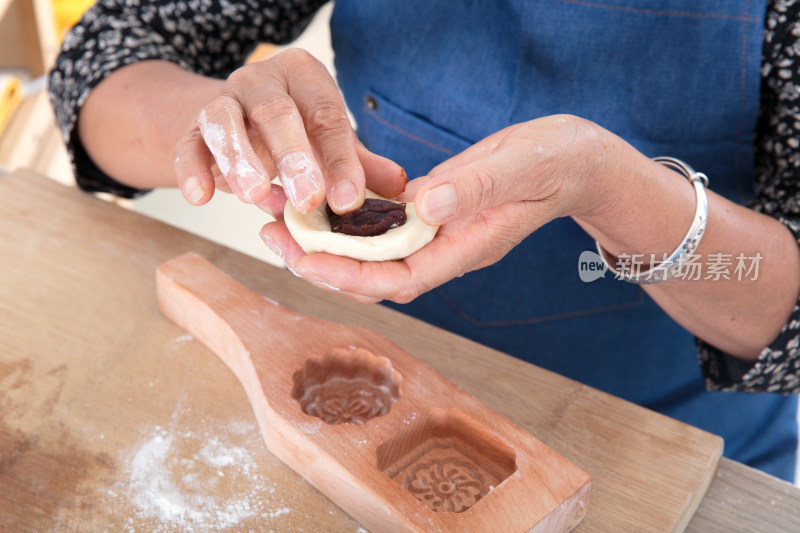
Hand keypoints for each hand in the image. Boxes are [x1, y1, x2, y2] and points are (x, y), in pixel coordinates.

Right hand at [172, 48, 406, 215]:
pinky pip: (186, 145)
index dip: (340, 161)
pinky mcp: (190, 127)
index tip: (349, 200)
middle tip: (308, 199)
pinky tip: (200, 196)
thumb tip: (400, 187)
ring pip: (224, 122)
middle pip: (276, 113)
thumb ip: (361, 164)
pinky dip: (191, 169)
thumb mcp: (329, 145)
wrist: (236, 124)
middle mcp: (261, 80)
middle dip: (293, 157)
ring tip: (253, 195)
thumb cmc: (294, 134)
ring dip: (239, 160)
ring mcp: (223, 100)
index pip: (327, 117)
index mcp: (304, 77)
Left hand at [260, 114, 611, 302]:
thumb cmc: (555, 163)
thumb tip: (422, 206)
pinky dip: (350, 219)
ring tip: (281, 221)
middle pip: (373, 275)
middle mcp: (445, 249)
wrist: (572, 159)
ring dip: (327, 243)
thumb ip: (474, 189)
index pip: (399, 279)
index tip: (305, 258)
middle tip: (274, 237)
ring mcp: (437, 232)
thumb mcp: (520, 168)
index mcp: (466, 248)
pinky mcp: (432, 211)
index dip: (349, 275)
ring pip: (372, 253)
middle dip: (322, 263)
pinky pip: (383, 226)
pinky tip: (321, 202)